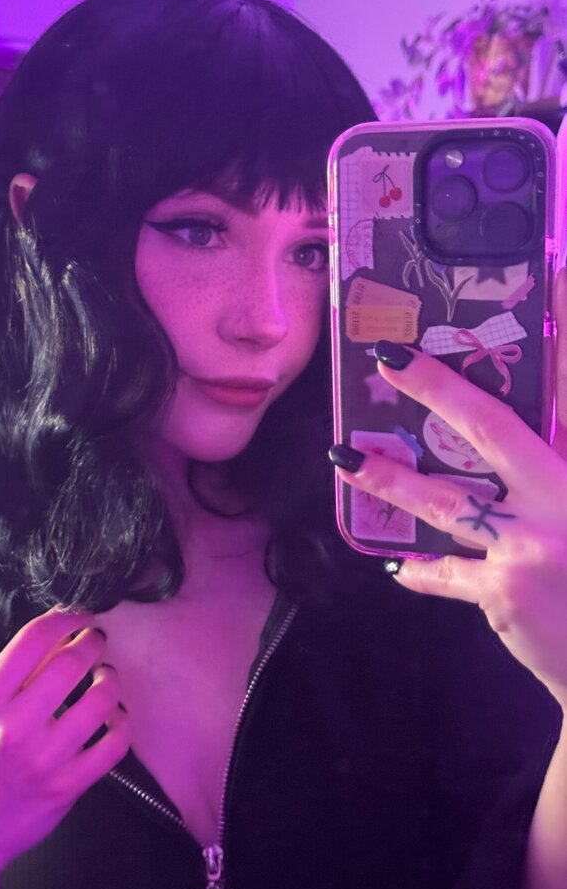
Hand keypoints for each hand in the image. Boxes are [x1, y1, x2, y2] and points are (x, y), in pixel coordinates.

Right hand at [0, 606, 129, 886]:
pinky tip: (114, 718)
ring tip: (106, 678)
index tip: (81, 614)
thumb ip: (12, 677)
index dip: (66, 617)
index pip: (33, 639)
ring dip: (110, 681)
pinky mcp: (66, 788)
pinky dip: (122, 723)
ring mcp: (43, 760)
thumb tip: (59, 636)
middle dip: (93, 642)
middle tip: (97, 641)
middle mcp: (13, 727)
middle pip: (71, 663)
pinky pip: (113, 745)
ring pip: (100, 701)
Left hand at [330, 272, 566, 710]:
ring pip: (445, 500)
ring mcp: (531, 547)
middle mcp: (563, 500)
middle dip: (438, 388)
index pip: (565, 396)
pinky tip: (398, 566)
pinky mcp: (503, 592)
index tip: (526, 296)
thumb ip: (549, 482)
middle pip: (491, 429)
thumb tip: (515, 455)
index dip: (545, 345)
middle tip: (389, 360)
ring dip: (389, 478)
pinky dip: (421, 570)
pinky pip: (446, 572)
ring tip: (343, 459)